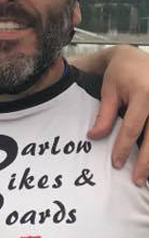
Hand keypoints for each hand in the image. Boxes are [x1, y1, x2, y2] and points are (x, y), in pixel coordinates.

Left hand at [86, 46, 148, 184]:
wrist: (135, 57)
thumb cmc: (120, 74)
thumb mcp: (108, 91)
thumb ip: (103, 116)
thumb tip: (93, 137)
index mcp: (143, 94)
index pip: (132, 128)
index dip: (123, 148)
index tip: (116, 164)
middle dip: (146, 161)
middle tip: (137, 181)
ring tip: (148, 176)